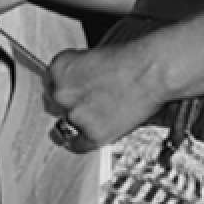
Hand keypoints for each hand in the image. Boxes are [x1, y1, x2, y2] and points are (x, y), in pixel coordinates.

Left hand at [43, 40, 168, 150]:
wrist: (153, 71)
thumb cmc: (131, 60)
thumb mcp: (92, 58)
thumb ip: (77, 75)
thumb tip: (75, 90)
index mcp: (58, 68)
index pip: (50, 84)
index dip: (64, 89)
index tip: (72, 93)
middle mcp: (61, 92)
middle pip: (54, 105)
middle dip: (69, 105)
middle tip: (87, 104)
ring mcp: (75, 115)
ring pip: (64, 125)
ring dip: (77, 122)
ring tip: (94, 117)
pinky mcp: (91, 133)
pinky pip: (77, 144)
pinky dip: (83, 141)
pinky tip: (90, 135)